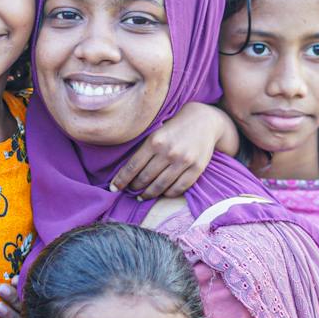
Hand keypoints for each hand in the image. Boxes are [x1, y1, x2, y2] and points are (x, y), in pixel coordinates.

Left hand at [109, 102, 234, 199]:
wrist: (205, 120)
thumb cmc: (175, 127)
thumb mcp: (156, 133)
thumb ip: (144, 150)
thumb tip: (127, 172)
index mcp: (155, 141)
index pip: (132, 167)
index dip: (121, 180)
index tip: (113, 188)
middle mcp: (168, 152)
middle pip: (145, 178)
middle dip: (135, 187)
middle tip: (131, 191)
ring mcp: (183, 161)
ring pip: (161, 186)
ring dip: (149, 194)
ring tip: (142, 196)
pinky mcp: (197, 168)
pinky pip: (179, 188)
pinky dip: (168, 194)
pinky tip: (162, 193)